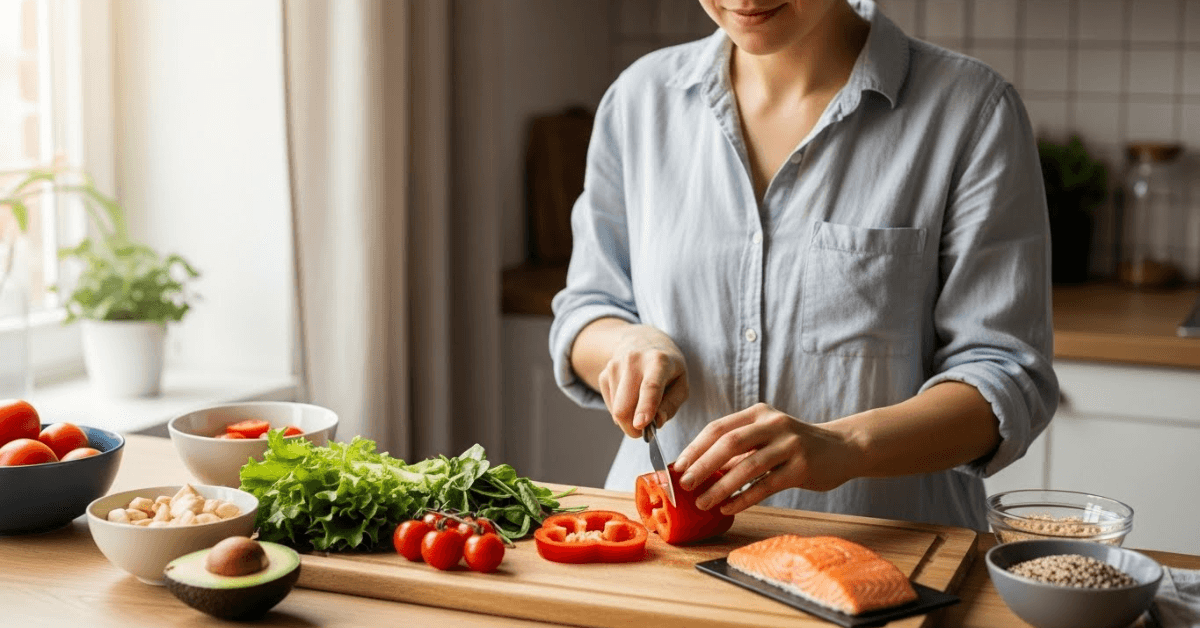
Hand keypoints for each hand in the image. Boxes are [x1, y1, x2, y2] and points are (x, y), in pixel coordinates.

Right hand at [596, 325, 688, 438]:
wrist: (641, 341)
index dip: (645, 407)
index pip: (650, 386)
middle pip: (624, 406)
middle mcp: (633, 360)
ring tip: (642, 403)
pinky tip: (631, 396)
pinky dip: (622, 410)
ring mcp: (614, 366)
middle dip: (632, 428)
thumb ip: (671, 405)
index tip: (641, 425)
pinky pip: (611, 406)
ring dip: (629, 418)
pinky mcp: (603, 375)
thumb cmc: (667, 368)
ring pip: (616, 410)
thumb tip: (656, 423)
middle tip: (644, 430)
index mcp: (658, 361)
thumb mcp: (681, 383)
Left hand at [672, 403, 861, 515]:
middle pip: (729, 443)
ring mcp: (790, 444)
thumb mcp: (766, 435)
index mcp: (758, 413)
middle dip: (702, 465)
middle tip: (685, 484)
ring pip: (747, 467)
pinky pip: (766, 485)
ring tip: (703, 502)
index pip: (718, 427)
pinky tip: (728, 508)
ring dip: (721, 487)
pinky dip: (743, 498)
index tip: (678, 466)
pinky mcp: (802, 467)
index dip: (695, 447)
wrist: (842, 448)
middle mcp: (773, 424)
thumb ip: (739, 447)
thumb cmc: (794, 445)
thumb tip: (698, 469)